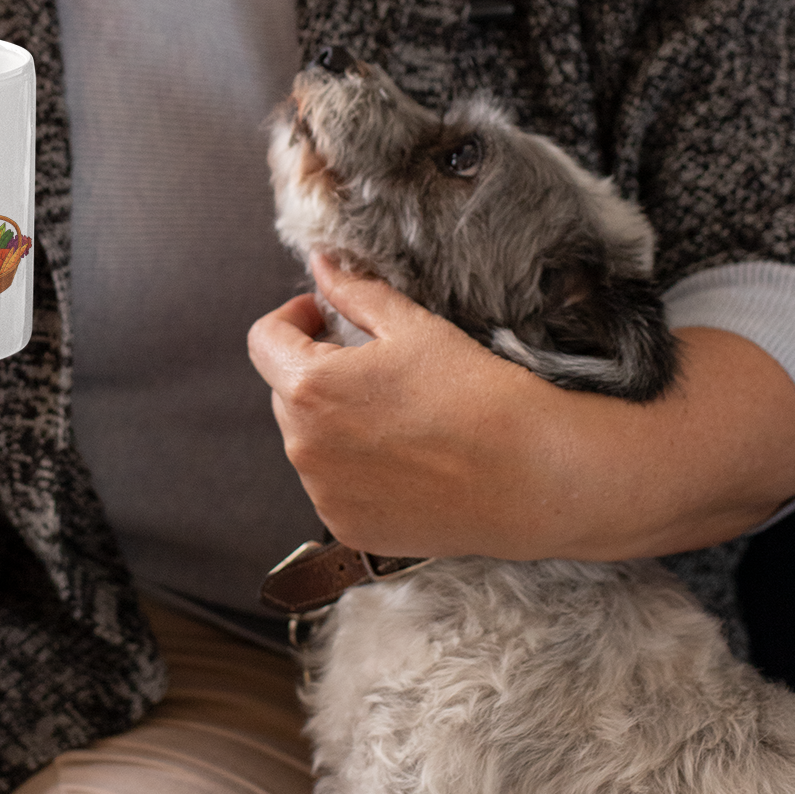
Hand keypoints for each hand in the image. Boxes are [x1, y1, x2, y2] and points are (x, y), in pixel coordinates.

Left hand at [248, 255, 560, 559]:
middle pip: (285, 392)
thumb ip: (355, 293)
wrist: (531, 476)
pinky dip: (352, 468)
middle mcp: (303, 446)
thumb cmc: (477, 395)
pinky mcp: (346, 527)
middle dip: (317, 370)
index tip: (322, 316)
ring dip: (333, 421)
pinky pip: (331, 485)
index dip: (291, 319)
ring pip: (307, 440)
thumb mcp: (413, 328)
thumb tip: (321, 266)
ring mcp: (323, 493)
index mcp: (311, 387)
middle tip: (374, 366)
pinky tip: (403, 458)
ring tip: (396, 416)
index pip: (263, 341)